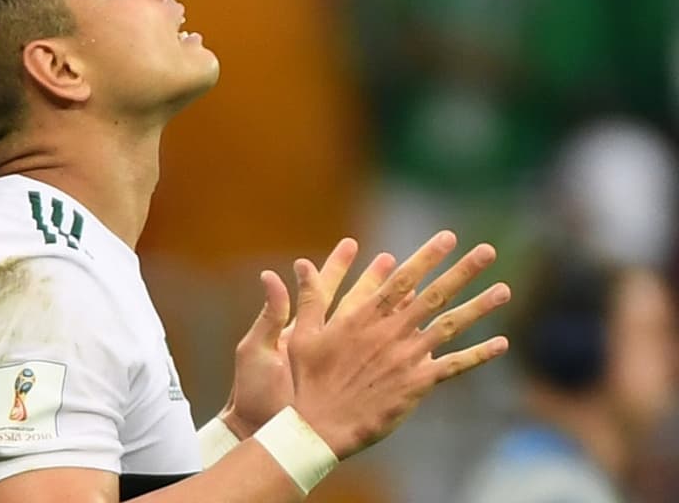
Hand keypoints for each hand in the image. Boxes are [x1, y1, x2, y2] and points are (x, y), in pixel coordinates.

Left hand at [221, 238, 395, 437]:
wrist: (265, 434)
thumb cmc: (255, 393)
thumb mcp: (257, 350)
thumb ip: (271, 313)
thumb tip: (270, 274)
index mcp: (304, 329)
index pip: (325, 290)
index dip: (337, 267)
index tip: (351, 243)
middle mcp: (326, 341)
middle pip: (356, 302)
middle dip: (374, 280)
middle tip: (393, 258)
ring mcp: (342, 361)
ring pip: (374, 327)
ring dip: (393, 307)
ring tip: (415, 286)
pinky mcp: (356, 384)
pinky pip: (383, 361)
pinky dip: (402, 348)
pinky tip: (423, 338)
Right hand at [287, 230, 510, 458]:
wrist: (318, 427)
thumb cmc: (308, 380)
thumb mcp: (303, 333)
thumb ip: (310, 297)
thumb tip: (302, 264)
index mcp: (366, 317)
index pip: (404, 279)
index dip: (427, 257)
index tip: (448, 237)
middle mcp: (392, 332)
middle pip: (434, 295)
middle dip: (462, 271)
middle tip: (487, 251)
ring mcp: (407, 357)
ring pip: (450, 326)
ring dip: (479, 307)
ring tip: (504, 289)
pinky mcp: (416, 384)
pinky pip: (453, 366)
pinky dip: (478, 355)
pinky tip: (501, 344)